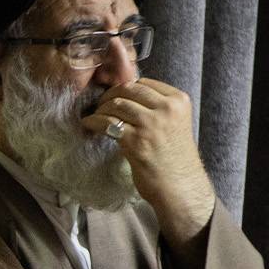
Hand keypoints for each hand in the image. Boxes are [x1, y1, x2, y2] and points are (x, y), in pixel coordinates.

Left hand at [81, 77, 216, 250]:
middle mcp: (167, 108)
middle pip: (128, 88)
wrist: (179, 186)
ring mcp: (151, 124)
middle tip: (100, 104)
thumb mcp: (173, 123)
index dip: (125, 88)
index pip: (144, 82)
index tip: (115, 96)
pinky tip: (89, 124)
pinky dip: (93, 121)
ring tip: (95, 116)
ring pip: (116, 103)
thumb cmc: (173, 157)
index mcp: (179, 100)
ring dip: (100, 108)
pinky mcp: (136, 141)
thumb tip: (126, 94)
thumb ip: (156, 107)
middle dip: (110, 94)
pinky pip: (107, 123)